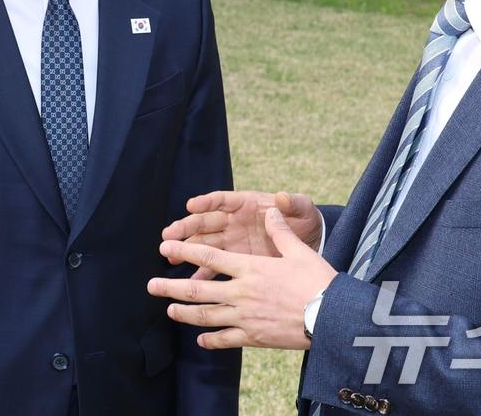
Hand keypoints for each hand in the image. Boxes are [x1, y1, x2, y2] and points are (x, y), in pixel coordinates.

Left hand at [148, 207, 337, 350]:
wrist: (332, 318)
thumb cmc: (318, 282)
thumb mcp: (299, 251)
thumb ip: (280, 232)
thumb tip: (271, 209)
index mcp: (250, 268)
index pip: (209, 256)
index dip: (184, 250)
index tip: (165, 247)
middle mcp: (242, 292)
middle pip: (198, 289)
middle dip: (171, 287)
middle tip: (151, 286)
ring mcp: (245, 317)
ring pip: (206, 315)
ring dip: (184, 313)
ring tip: (169, 310)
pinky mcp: (254, 337)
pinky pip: (226, 339)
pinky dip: (210, 340)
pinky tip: (200, 339)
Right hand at [162, 190, 322, 278]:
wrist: (311, 243)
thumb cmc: (305, 221)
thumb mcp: (303, 209)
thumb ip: (293, 203)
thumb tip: (281, 197)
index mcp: (246, 204)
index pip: (222, 200)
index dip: (206, 202)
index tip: (191, 205)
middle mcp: (234, 221)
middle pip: (205, 222)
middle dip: (186, 227)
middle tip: (169, 233)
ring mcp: (232, 241)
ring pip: (204, 243)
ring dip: (187, 249)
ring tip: (169, 254)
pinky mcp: (236, 261)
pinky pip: (215, 267)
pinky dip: (203, 274)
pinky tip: (190, 282)